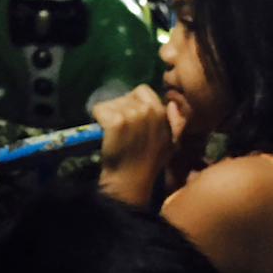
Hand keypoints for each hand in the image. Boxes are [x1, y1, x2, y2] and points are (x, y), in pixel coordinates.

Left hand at [92, 85, 177, 205]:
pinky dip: (96, 119)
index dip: (133, 104)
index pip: (142, 91)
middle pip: (124, 97)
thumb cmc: (147, 164)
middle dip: (119, 109)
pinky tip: (103, 133)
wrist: (130, 181)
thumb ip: (175, 123)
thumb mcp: (170, 143)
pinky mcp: (116, 121)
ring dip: (107, 115)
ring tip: (112, 134)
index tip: (130, 121)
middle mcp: (149, 110)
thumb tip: (173, 104)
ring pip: (111, 103)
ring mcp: (132, 115)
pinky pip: (99, 109)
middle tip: (120, 130)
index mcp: (162, 113)